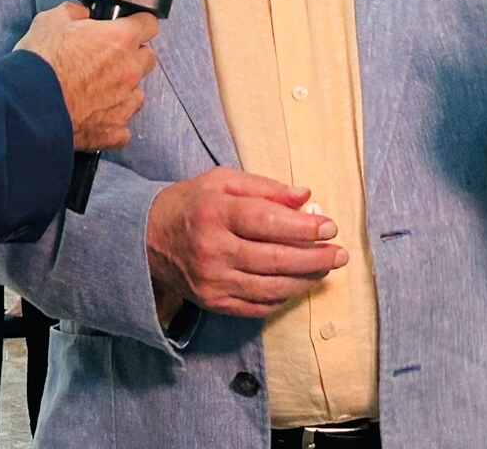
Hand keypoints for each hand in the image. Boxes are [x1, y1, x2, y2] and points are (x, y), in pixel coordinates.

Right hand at [16, 2, 158, 152]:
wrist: (28, 106)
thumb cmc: (41, 64)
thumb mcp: (50, 21)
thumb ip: (73, 13)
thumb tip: (80, 14)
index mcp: (119, 40)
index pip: (148, 24)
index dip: (138, 23)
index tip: (129, 26)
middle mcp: (128, 70)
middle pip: (148, 59)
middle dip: (133, 56)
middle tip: (109, 57)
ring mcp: (123, 102)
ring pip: (138, 93)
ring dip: (124, 89)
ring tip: (99, 89)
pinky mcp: (113, 130)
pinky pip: (123, 126)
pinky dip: (112, 121)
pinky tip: (95, 116)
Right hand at [145, 169, 347, 319]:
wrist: (146, 238)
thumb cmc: (191, 203)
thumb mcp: (223, 180)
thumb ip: (265, 187)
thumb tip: (305, 196)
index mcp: (215, 212)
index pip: (267, 221)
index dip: (303, 226)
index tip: (329, 226)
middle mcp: (213, 249)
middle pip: (274, 259)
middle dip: (315, 257)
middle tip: (340, 253)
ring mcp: (213, 281)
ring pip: (271, 287)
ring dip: (305, 280)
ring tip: (326, 269)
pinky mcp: (214, 303)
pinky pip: (258, 307)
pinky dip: (284, 298)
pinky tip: (299, 284)